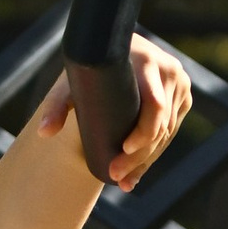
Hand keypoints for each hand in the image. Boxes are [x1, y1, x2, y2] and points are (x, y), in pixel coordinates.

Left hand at [31, 34, 191, 193]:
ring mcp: (180, 84)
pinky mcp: (183, 97)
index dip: (143, 132)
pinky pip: (171, 130)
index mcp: (146, 61)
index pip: (154, 105)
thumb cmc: (89, 65)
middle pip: (160, 125)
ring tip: (123, 180)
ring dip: (146, 160)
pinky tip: (137, 173)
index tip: (124, 150)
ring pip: (167, 132)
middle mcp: (169, 70)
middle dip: (139, 156)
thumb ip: (56, 104)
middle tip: (115, 176)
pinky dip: (154, 153)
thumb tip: (44, 131)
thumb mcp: (71, 82)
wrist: (112, 47)